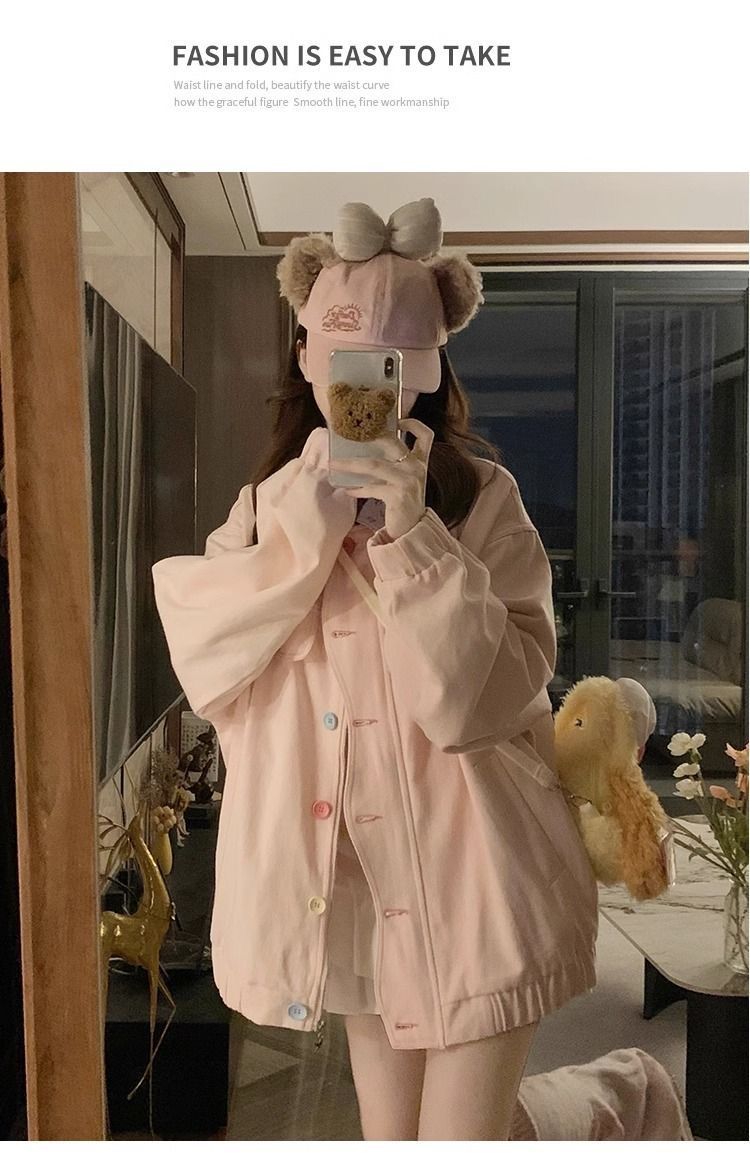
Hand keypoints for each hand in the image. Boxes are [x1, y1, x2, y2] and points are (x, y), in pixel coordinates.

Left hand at [329, 418, 433, 539]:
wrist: (413, 531)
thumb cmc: (404, 504)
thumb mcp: (404, 481)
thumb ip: (393, 465)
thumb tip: (364, 450)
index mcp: (421, 462)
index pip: (426, 436)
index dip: (413, 424)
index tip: (397, 419)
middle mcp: (417, 468)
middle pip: (392, 442)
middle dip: (368, 436)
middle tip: (348, 434)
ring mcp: (408, 481)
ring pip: (374, 464)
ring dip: (351, 464)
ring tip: (334, 464)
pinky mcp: (398, 495)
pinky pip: (371, 487)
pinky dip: (357, 488)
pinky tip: (347, 489)